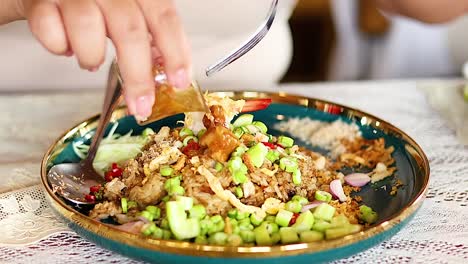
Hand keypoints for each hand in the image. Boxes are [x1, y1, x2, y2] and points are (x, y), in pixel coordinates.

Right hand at [1, 0, 191, 119]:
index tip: (179, 81)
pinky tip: (65, 45)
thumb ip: (145, 33)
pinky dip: (58, 47)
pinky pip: (49, 29)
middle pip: (130, 30)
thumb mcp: (124, 12)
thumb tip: (166, 70)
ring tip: (91, 61)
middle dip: (138, 76)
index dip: (175, 51)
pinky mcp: (39, 0)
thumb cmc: (89, 3)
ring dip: (92, 56)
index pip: (164, 17)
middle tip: (140, 104)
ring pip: (87, 27)